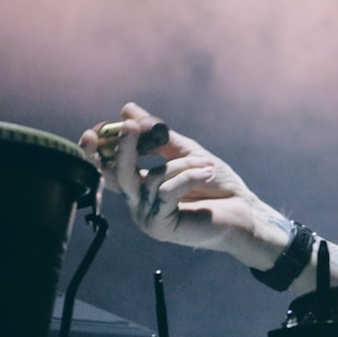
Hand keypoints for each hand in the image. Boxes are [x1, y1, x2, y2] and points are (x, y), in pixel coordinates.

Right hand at [79, 103, 291, 267]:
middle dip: (123, 149)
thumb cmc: (216, 183)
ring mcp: (147, 218)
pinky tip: (208, 172)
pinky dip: (189, 176)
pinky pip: (166, 191)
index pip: (109, 168)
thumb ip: (157, 135)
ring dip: (183, 165)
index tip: (94, 131)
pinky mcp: (161, 228)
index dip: (98, 151)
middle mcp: (138, 204)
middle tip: (130, 127)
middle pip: (118, 175)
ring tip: (208, 165)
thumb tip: (127, 109)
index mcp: (140, 188)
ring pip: (152, 179)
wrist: (243, 210)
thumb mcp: (186, 152)